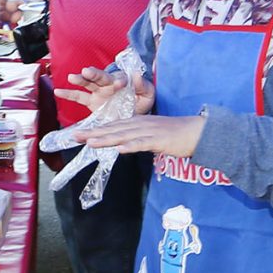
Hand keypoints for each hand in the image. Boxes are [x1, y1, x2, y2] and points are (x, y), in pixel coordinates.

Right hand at [54, 67, 152, 117]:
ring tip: (72, 77)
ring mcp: (99, 92)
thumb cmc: (141, 101)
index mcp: (123, 81)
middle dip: (94, 74)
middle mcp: (109, 84)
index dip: (119, 80)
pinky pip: (78, 97)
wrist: (134, 115)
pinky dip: (68, 93)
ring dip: (80, 80)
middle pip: (100, 77)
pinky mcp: (91, 101)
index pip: (120, 78)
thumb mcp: (148, 95)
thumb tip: (137, 74)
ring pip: (88, 84)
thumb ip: (144, 86)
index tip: (119, 84)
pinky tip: (58, 91)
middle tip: (87, 71)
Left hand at [74, 112, 201, 157]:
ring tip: (90, 142)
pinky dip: (130, 146)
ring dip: (106, 139)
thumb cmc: (175, 135)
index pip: (112, 126)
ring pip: (124, 135)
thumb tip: (123, 144)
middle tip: (75, 136)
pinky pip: (142, 143)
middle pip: (113, 129)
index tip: (79, 134)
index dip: (95, 129)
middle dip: (93, 133)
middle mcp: (140, 124)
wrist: (197, 131)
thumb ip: (136, 138)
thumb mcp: (151, 134)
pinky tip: (119, 150)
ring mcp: (148, 131)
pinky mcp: (159, 140)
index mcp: (137, 122)